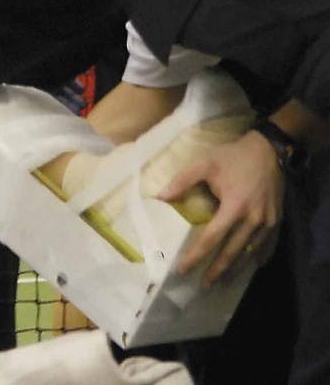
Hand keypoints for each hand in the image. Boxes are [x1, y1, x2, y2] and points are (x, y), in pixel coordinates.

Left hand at [160, 130, 283, 284]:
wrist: (267, 150)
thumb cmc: (232, 157)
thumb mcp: (204, 163)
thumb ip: (182, 181)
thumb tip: (160, 197)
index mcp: (234, 207)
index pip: (212, 238)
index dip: (197, 255)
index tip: (184, 269)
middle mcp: (252, 219)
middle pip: (232, 252)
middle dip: (217, 270)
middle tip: (204, 285)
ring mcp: (267, 222)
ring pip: (250, 252)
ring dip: (236, 268)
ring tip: (223, 281)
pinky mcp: (276, 220)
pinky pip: (268, 245)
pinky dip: (257, 257)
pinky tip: (250, 266)